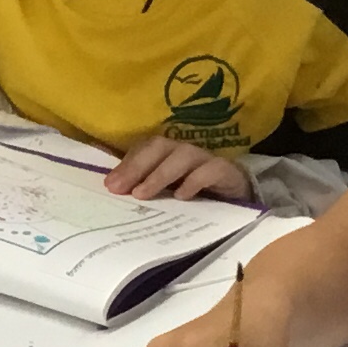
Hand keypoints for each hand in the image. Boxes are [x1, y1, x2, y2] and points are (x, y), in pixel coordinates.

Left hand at [105, 136, 253, 202]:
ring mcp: (205, 159)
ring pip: (182, 156)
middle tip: (120, 189)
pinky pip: (210, 170)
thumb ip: (143, 187)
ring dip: (159, 174)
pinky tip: (180, 197)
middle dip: (137, 166)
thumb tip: (112, 189)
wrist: (238, 199)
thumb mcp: (167, 192)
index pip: (143, 148)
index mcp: (167, 154)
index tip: (109, 185)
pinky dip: (194, 181)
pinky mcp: (225, 171)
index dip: (126, 164)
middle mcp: (183, 152)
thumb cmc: (195, 194)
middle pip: (159, 147)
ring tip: (142, 194)